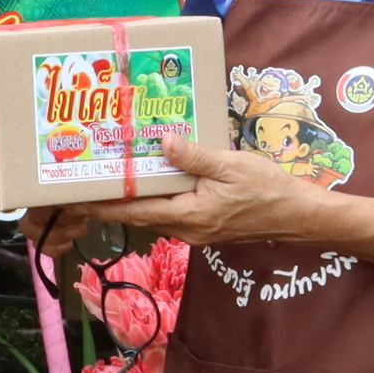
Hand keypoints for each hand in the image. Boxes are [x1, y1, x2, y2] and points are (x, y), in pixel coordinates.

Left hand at [62, 134, 334, 249]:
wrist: (298, 215)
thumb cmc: (268, 190)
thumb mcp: (231, 166)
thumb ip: (195, 157)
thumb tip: (165, 142)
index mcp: (189, 216)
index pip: (135, 213)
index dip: (103, 207)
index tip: (76, 199)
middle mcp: (186, 229)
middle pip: (138, 216)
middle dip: (110, 202)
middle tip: (85, 182)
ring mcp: (195, 230)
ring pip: (153, 214)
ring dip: (132, 200)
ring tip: (109, 178)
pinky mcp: (204, 225)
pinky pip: (170, 212)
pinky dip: (154, 199)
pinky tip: (149, 181)